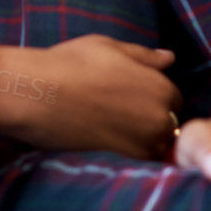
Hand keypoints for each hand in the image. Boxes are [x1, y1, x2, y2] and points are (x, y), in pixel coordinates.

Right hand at [0, 37, 179, 158]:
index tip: (129, 93)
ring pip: (153, 144)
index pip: (173, 98)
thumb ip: (144, 56)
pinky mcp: (122, 163)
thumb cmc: (71, 63)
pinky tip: (103, 137)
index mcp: (160, 88)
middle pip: (167, 124)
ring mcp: (142, 145)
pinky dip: (125, 150)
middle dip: (149, 118)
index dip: (152, 94)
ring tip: (108, 124)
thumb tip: (169, 58)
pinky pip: (135, 159)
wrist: (37, 93)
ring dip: (139, 137)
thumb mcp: (110, 47)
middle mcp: (159, 119)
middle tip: (117, 109)